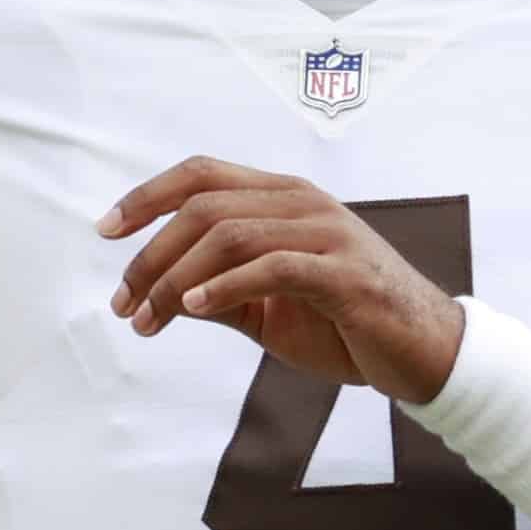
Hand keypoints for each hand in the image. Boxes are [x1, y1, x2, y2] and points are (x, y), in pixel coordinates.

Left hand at [100, 157, 467, 401]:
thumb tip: (159, 292)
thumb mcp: (270, 308)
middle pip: (205, 206)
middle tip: (124, 305)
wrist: (424, 354)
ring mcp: (328, 234)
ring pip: (230, 234)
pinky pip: (273, 266)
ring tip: (148, 319)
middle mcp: (304, 203)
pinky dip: (224, 285)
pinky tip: (192, 310)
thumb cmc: (347, 325)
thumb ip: (220, 290)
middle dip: (150, 255)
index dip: (147, 196)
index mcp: (284, 199)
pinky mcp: (345, 274)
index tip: (106, 231)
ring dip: (175, 279)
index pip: (203, 175)